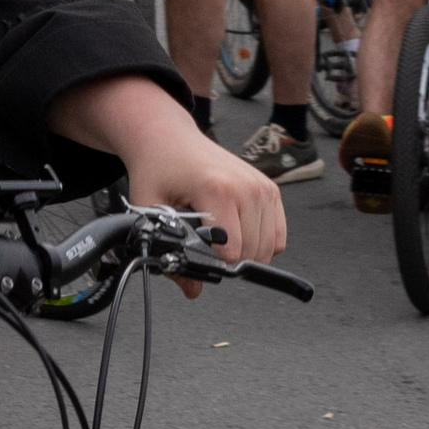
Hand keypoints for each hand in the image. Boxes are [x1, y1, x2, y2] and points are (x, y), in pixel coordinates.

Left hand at [47, 74, 286, 266]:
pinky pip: (278, 235)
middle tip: (205, 247)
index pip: (233, 250)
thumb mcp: (149, 211)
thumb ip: (168, 253)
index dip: (214, 264)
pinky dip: (262, 242)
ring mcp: (263, 187)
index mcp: (218, 189)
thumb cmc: (159, 169)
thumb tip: (192, 289)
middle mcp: (247, 187)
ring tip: (220, 238)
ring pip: (269, 247)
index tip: (197, 257)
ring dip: (247, 252)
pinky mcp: (271, 190)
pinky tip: (238, 234)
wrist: (170, 139)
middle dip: (229, 260)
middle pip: (253, 252)